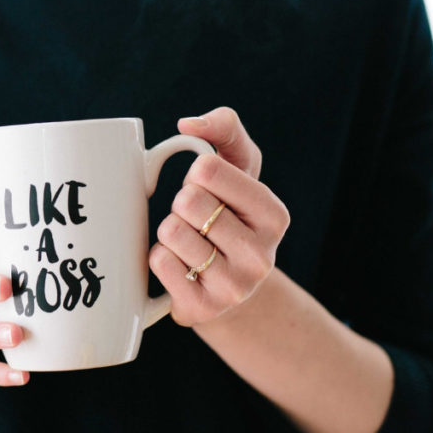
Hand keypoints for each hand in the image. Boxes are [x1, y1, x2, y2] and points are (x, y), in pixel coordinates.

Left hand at [149, 107, 290, 326]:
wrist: (226, 287)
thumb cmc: (228, 214)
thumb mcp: (237, 167)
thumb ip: (224, 129)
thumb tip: (188, 124)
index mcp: (274, 215)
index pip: (207, 170)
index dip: (195, 175)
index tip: (207, 190)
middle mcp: (262, 255)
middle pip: (187, 201)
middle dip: (181, 205)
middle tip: (196, 221)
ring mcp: (234, 287)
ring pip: (171, 232)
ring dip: (169, 233)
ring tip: (188, 244)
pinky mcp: (203, 308)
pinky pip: (159, 262)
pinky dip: (158, 257)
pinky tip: (179, 266)